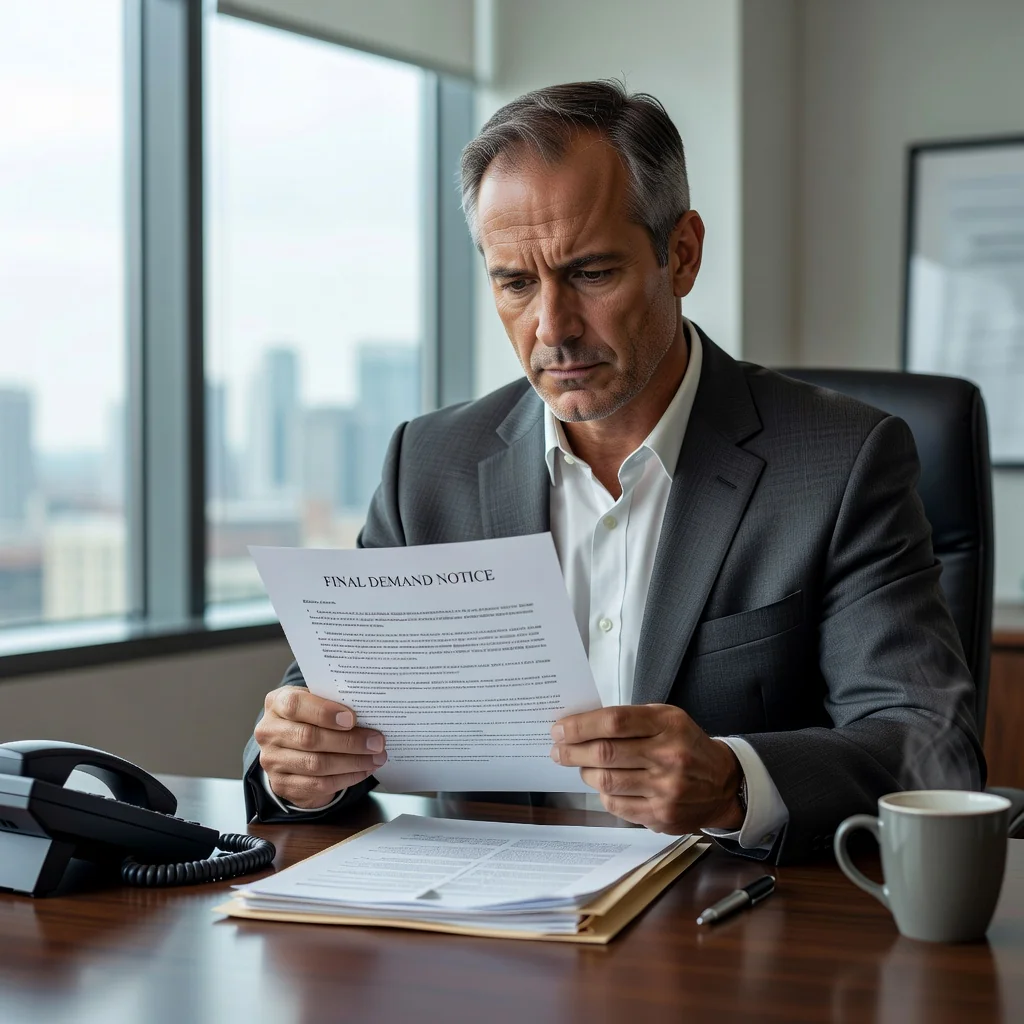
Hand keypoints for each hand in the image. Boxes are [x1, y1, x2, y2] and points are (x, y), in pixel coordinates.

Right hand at [255, 686, 386, 809]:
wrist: (289, 746)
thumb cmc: (309, 717)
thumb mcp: (315, 701)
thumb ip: (333, 703)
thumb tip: (368, 712)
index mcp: (277, 703)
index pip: (295, 705)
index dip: (324, 712)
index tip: (352, 718)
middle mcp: (269, 732)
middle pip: (309, 738)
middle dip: (349, 741)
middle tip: (377, 741)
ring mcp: (272, 761)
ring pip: (316, 764)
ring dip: (353, 762)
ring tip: (376, 757)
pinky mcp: (282, 784)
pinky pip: (318, 785)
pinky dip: (346, 778)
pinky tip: (363, 770)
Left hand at [550, 704, 743, 832]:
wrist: (723, 782)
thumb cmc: (686, 745)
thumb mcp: (666, 718)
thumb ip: (629, 719)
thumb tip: (582, 725)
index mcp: (667, 725)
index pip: (614, 722)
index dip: (580, 725)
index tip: (560, 728)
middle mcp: (668, 757)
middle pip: (605, 753)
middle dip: (572, 751)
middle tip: (557, 749)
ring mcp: (666, 790)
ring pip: (606, 781)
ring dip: (585, 772)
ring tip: (580, 765)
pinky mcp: (661, 815)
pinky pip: (617, 805)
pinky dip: (603, 793)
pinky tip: (603, 784)